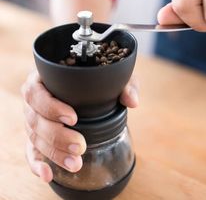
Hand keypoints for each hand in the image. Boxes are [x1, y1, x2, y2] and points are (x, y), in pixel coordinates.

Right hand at [22, 71, 138, 182]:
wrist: (90, 84)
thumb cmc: (96, 76)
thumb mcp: (111, 74)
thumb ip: (123, 83)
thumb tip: (132, 101)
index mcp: (45, 78)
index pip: (36, 92)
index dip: (50, 107)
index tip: (73, 118)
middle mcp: (35, 98)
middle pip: (35, 119)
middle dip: (57, 136)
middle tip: (80, 145)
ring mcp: (34, 117)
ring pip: (34, 137)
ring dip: (53, 152)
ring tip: (75, 163)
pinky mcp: (37, 134)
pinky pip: (31, 149)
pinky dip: (37, 163)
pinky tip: (48, 173)